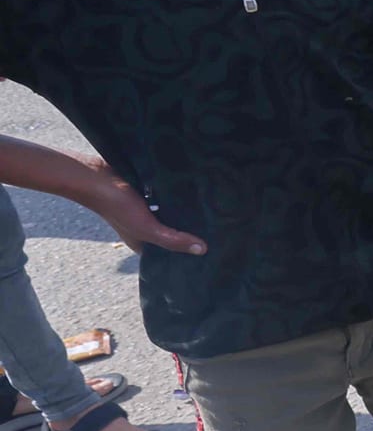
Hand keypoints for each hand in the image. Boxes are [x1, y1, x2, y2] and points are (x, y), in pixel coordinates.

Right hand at [76, 161, 205, 256]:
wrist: (94, 175)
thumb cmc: (117, 205)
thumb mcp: (147, 227)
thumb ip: (172, 239)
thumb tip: (202, 250)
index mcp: (142, 243)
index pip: (169, 254)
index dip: (186, 255)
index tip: (212, 253)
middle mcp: (144, 229)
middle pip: (172, 234)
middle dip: (190, 233)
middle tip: (220, 231)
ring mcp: (145, 212)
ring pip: (171, 216)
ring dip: (187, 215)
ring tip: (215, 213)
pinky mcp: (147, 195)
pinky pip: (168, 200)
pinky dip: (179, 200)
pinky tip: (198, 196)